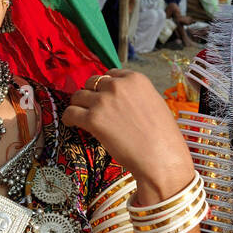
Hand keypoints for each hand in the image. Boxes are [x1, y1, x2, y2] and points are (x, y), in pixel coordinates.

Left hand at [62, 70, 192, 200]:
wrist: (161, 158)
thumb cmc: (163, 137)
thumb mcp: (155, 104)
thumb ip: (136, 96)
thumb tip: (122, 100)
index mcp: (136, 79)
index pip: (111, 74)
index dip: (105, 87)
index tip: (104, 96)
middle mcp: (118, 85)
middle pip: (92, 82)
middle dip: (91, 94)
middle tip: (93, 108)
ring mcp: (104, 101)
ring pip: (78, 96)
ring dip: (79, 106)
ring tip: (81, 116)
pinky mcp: (93, 119)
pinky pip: (70, 112)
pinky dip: (69, 118)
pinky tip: (72, 124)